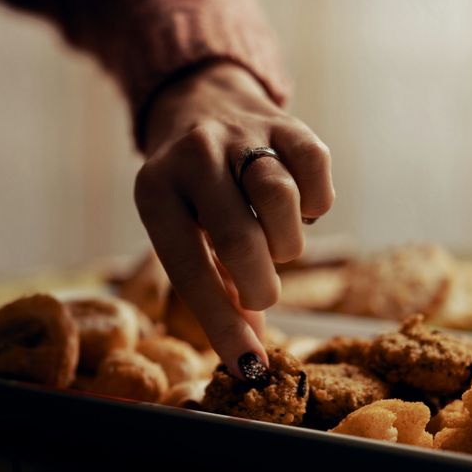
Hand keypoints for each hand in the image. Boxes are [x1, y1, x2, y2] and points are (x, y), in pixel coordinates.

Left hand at [134, 62, 332, 375]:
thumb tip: (251, 359)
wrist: (200, 104)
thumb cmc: (191, 195)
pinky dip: (316, 204)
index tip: (249, 368)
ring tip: (275, 246)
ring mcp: (240, 135)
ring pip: (280, 202)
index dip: (221, 325)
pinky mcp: (285, 122)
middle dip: (259, 285)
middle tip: (261, 294)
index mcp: (155, 192)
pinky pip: (315, 171)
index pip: (189, 270)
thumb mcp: (183, 234)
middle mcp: (193, 157)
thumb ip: (216, 292)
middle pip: (238, 238)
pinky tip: (299, 209)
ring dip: (287, 243)